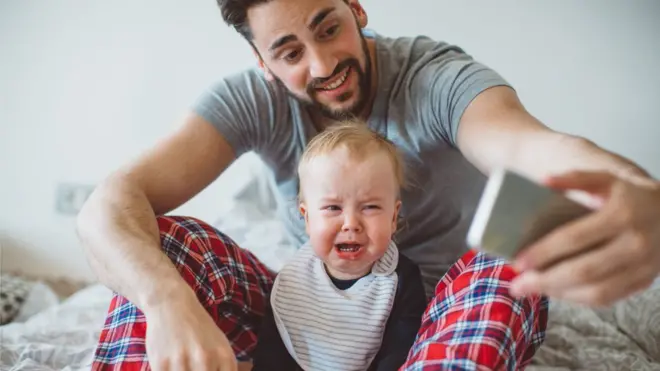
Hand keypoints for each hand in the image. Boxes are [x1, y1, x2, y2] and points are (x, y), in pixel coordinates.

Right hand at [145, 294, 237, 370]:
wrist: (173, 305)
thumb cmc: (199, 328)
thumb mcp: (220, 345)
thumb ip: (226, 367)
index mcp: (224, 357)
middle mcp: (206, 360)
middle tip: (192, 369)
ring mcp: (183, 362)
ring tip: (183, 366)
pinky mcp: (162, 364)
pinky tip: (170, 368)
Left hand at [510, 170, 659, 306]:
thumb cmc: (630, 195)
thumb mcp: (605, 178)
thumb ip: (575, 178)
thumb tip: (544, 180)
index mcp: (621, 215)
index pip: (574, 238)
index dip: (543, 252)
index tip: (518, 261)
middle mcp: (635, 244)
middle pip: (583, 270)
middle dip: (545, 280)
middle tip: (517, 284)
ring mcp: (643, 266)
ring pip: (596, 291)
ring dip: (559, 293)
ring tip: (531, 289)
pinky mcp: (644, 281)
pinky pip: (608, 298)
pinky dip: (578, 298)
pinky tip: (556, 291)